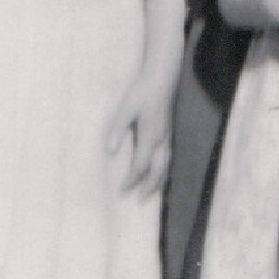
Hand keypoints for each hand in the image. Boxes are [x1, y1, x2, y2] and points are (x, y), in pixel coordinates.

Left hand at [103, 65, 175, 198]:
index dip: (132, 180)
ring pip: (166, 165)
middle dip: (149, 187)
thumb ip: (117, 130)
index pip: (141, 166)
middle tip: (140, 200)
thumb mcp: (125, 110)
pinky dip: (163, 169)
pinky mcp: (168, 132)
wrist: (162, 78)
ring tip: (150, 191)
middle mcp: (161, 141)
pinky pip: (168, 157)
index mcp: (150, 137)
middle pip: (158, 171)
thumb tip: (109, 151)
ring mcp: (167, 137)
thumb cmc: (142, 92)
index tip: (122, 191)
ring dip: (158, 180)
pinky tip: (157, 170)